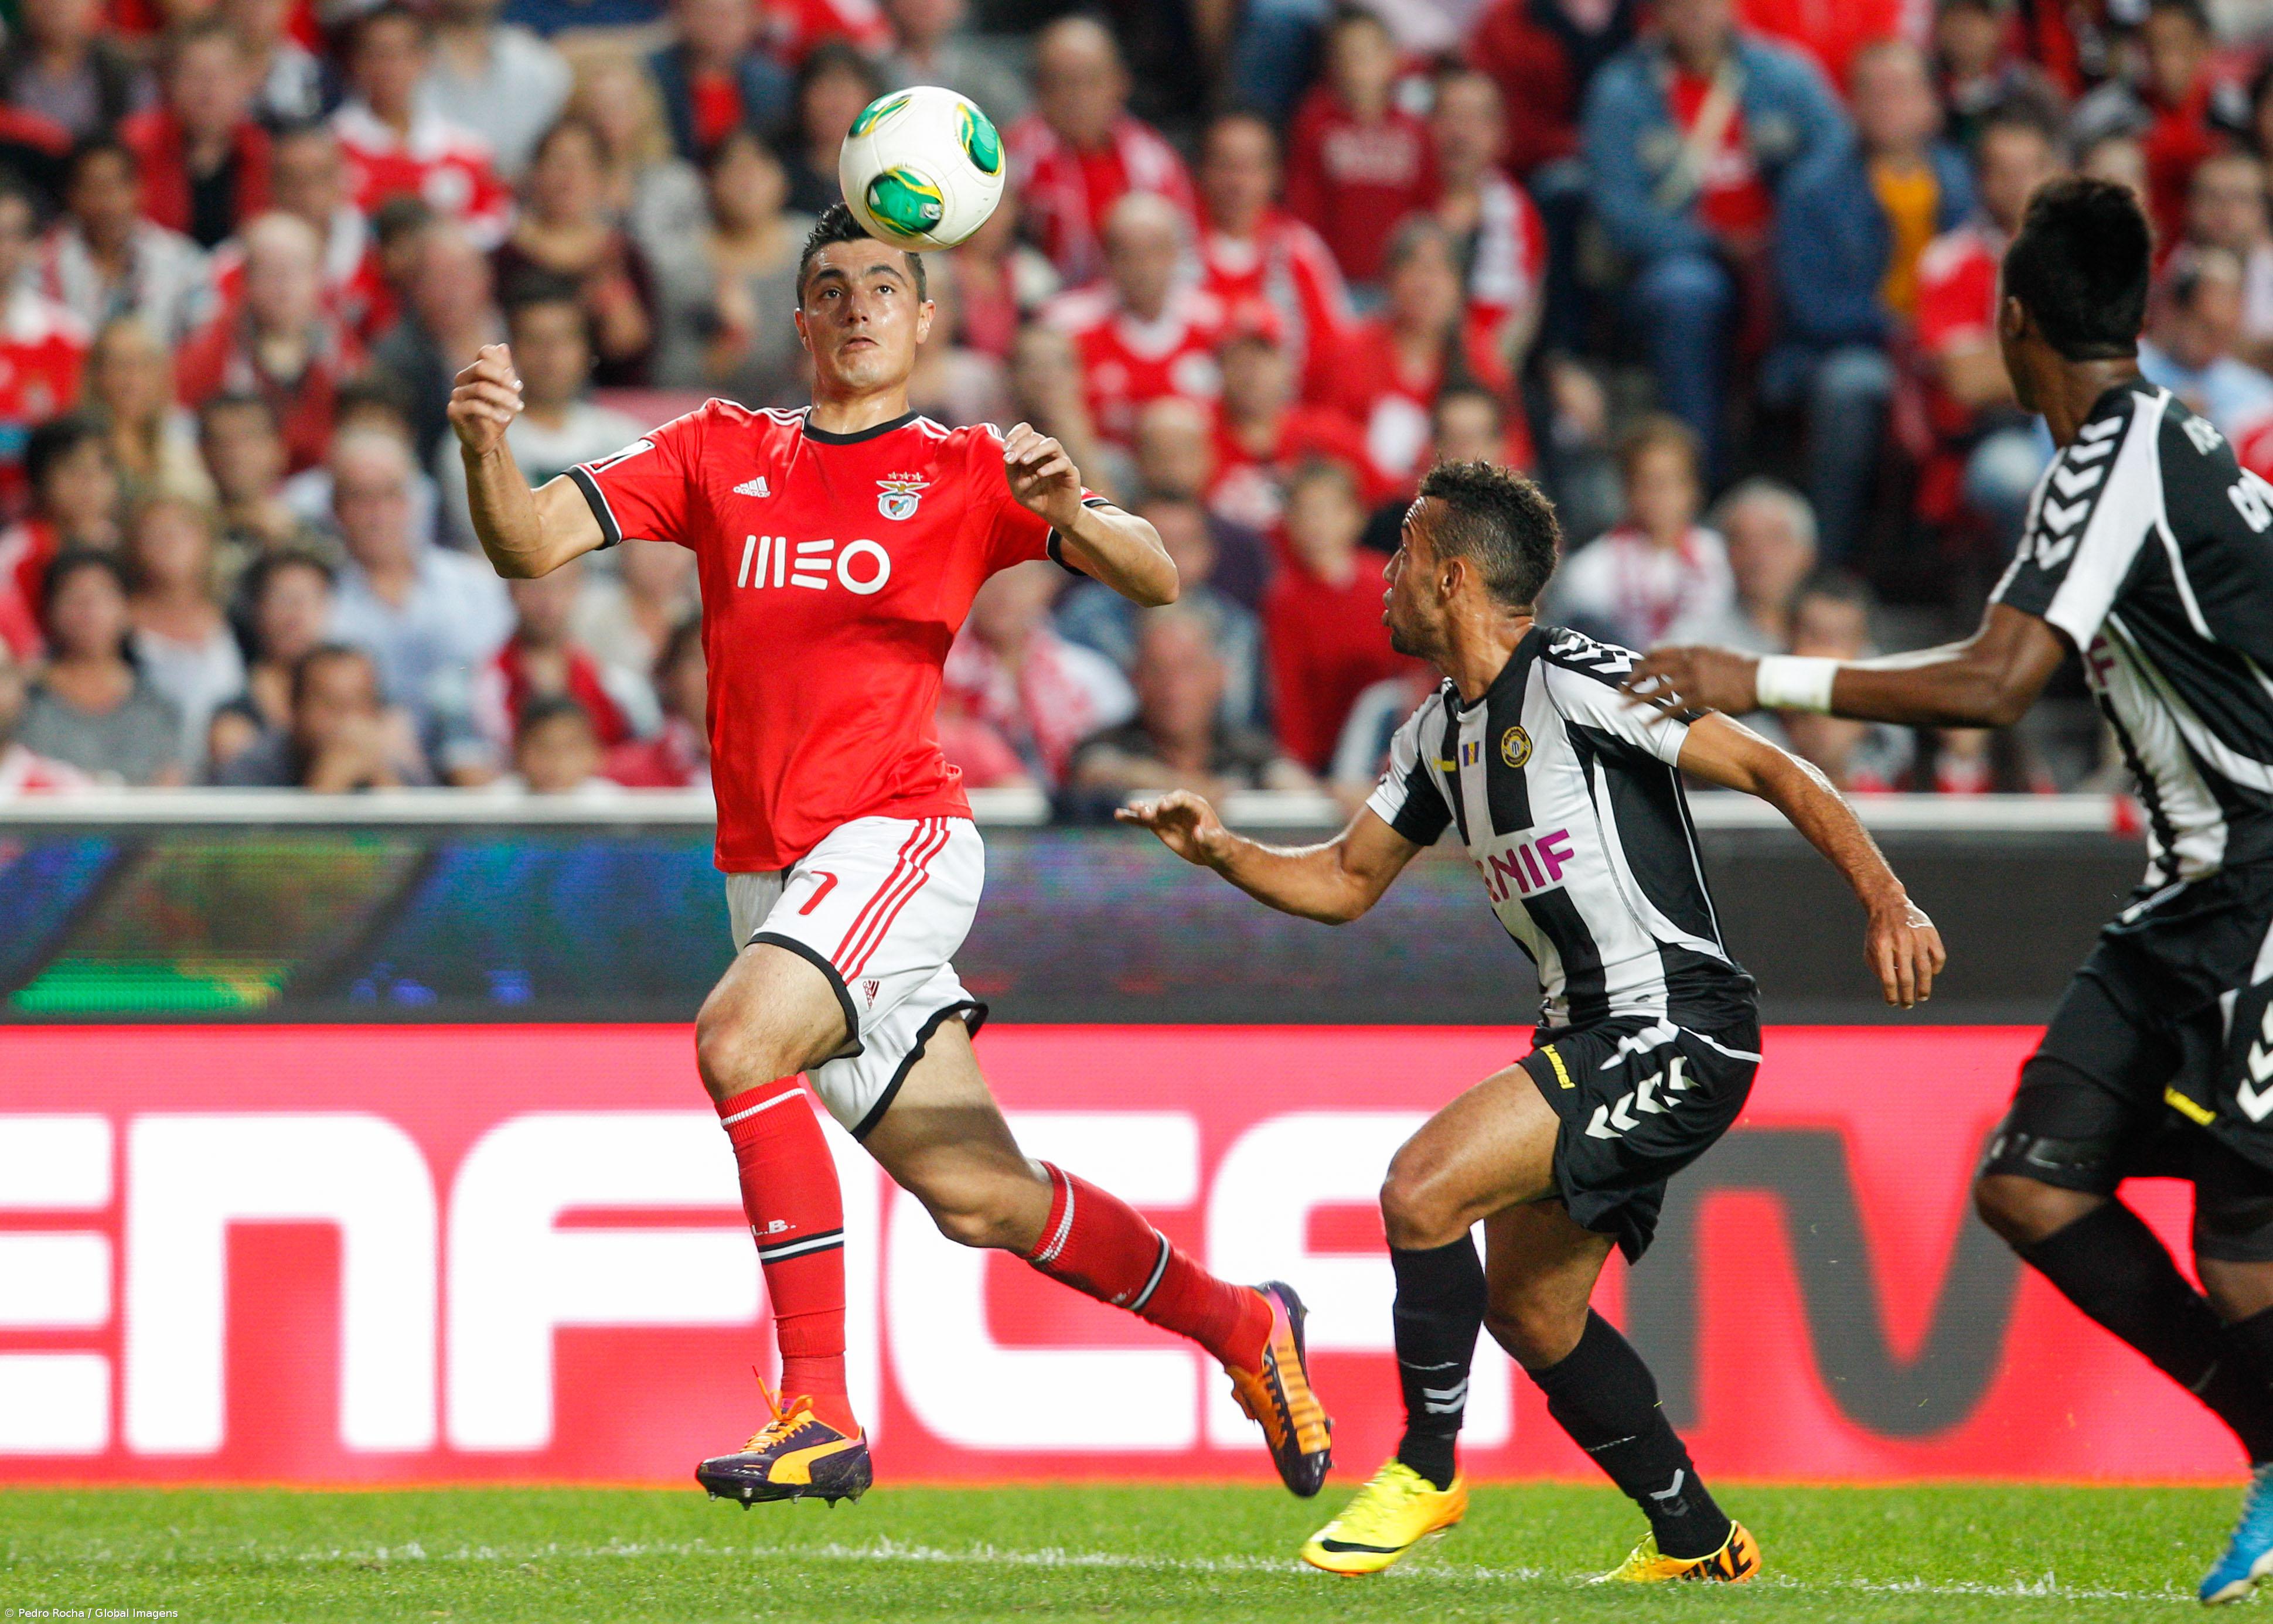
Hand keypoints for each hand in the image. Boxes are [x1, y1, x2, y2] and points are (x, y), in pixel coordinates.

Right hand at [448, 343, 523, 455]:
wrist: (488, 440)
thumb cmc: (498, 414)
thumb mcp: (507, 392)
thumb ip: (505, 371)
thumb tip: (502, 346)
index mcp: (475, 371)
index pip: (485, 353)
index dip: (503, 364)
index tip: (517, 384)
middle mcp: (463, 379)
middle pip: (481, 366)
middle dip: (503, 378)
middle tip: (518, 390)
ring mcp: (456, 394)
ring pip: (480, 388)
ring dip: (503, 397)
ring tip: (517, 407)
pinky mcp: (454, 410)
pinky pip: (474, 406)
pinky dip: (493, 412)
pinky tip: (505, 418)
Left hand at [1003, 420, 1082, 529]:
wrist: (1054, 515)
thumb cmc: (1035, 497)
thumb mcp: (1016, 484)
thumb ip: (1011, 469)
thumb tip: (1007, 453)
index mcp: (1032, 450)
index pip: (1026, 430)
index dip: (1015, 435)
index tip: (1005, 449)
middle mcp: (1047, 452)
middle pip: (1035, 437)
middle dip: (1020, 446)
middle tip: (1010, 459)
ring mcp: (1060, 460)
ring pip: (1051, 443)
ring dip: (1035, 450)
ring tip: (1024, 461)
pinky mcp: (1071, 472)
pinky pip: (1063, 463)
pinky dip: (1050, 466)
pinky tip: (1040, 474)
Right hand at [1116, 789, 1229, 867]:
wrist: (1212, 851)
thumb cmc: (1218, 845)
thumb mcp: (1216, 843)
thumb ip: (1209, 837)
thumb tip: (1198, 832)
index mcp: (1196, 805)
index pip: (1181, 798)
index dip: (1172, 801)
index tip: (1163, 807)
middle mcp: (1179, 806)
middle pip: (1163, 803)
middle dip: (1154, 807)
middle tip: (1143, 813)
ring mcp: (1168, 815)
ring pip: (1151, 810)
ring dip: (1140, 811)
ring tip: (1127, 810)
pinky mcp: (1160, 825)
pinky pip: (1144, 821)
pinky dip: (1132, 819)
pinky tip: (1119, 815)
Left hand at [1624, 645, 1760, 715]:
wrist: (1762, 677)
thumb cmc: (1743, 666)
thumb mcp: (1717, 653)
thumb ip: (1697, 654)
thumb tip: (1684, 656)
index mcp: (1692, 649)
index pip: (1658, 652)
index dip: (1642, 662)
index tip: (1634, 670)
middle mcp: (1688, 663)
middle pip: (1651, 670)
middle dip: (1632, 680)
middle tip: (1620, 689)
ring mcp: (1693, 681)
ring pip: (1656, 690)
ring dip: (1636, 699)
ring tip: (1621, 707)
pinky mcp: (1701, 699)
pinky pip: (1672, 709)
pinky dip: (1656, 717)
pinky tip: (1645, 724)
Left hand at [1866, 895, 1945, 1008]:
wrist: (1889, 904)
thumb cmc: (1878, 932)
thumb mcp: (1870, 949)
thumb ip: (1878, 969)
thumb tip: (1892, 989)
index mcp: (1881, 947)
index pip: (1888, 978)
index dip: (1891, 995)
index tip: (1893, 1003)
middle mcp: (1900, 942)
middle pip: (1907, 977)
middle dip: (1907, 996)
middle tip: (1908, 1004)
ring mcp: (1917, 937)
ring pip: (1925, 969)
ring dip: (1924, 987)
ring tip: (1921, 996)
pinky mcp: (1930, 933)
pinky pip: (1939, 956)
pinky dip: (1936, 968)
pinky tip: (1931, 974)